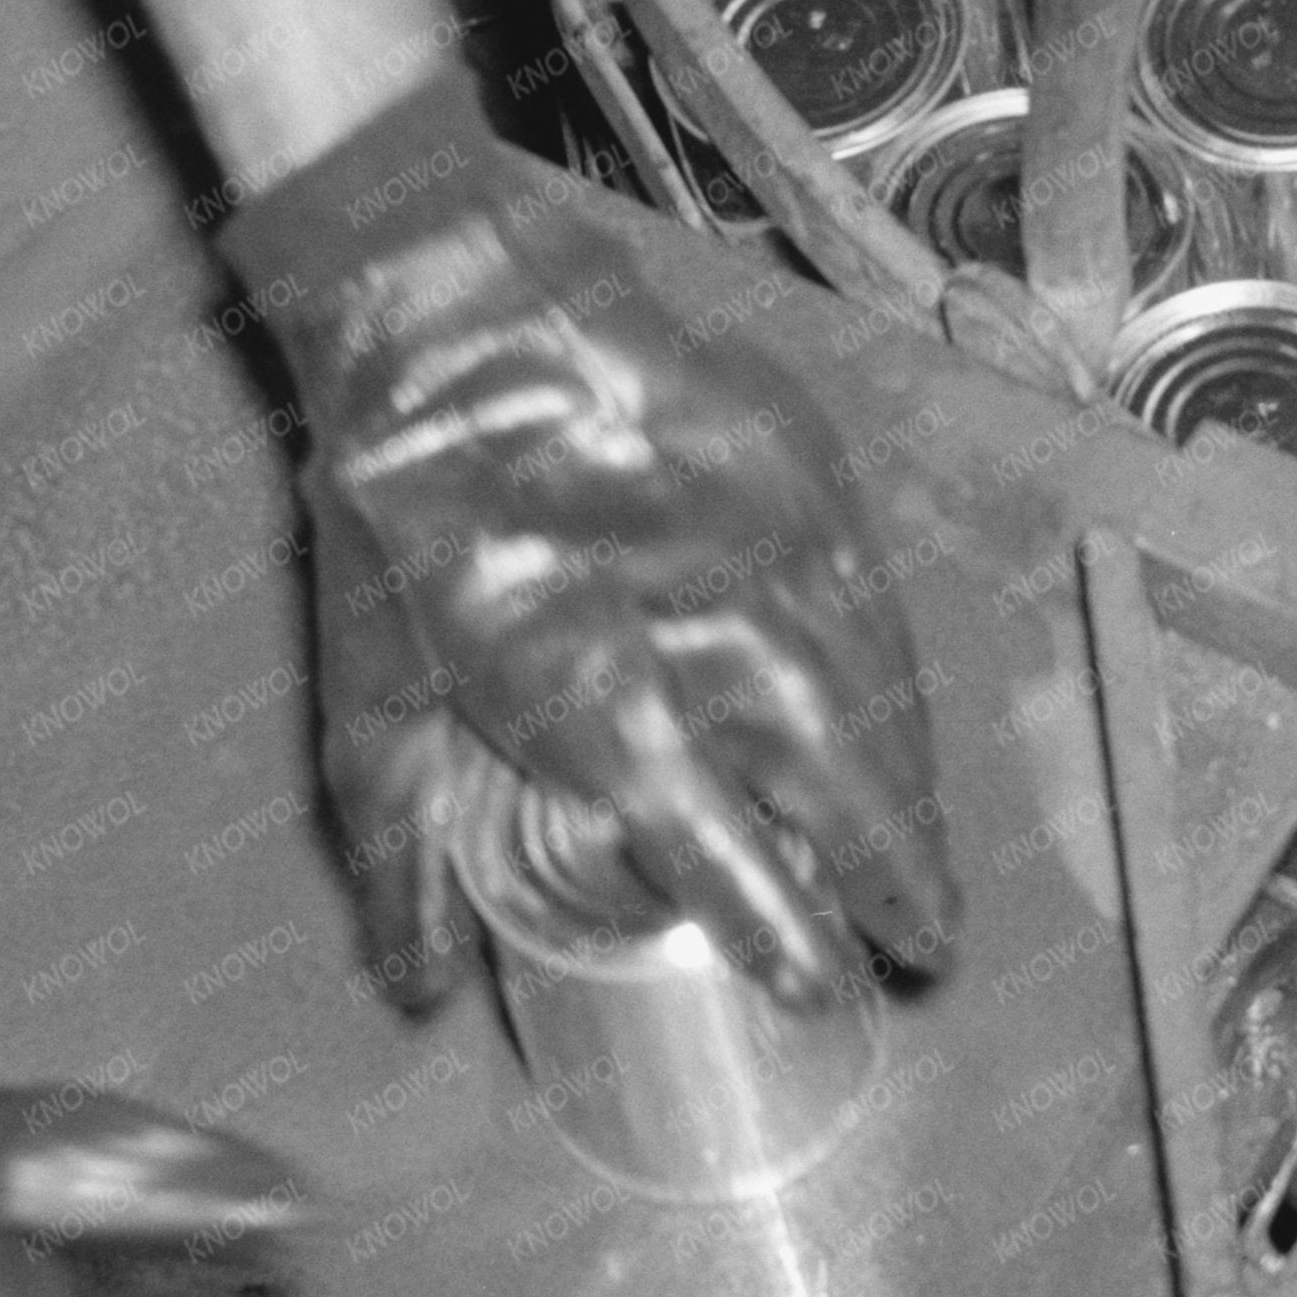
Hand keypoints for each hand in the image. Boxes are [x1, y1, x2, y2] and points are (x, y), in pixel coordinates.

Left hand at [222, 75, 958, 1019]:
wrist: (453, 307)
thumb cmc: (400, 507)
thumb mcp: (371, 691)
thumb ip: (401, 846)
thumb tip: (422, 988)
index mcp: (591, 688)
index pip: (714, 841)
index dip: (779, 922)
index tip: (824, 983)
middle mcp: (704, 617)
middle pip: (836, 770)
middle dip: (893, 867)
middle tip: (925, 948)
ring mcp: (771, 535)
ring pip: (873, 688)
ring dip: (906, 783)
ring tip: (924, 863)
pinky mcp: (805, 470)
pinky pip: (873, 604)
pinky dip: (895, 681)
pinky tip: (900, 729)